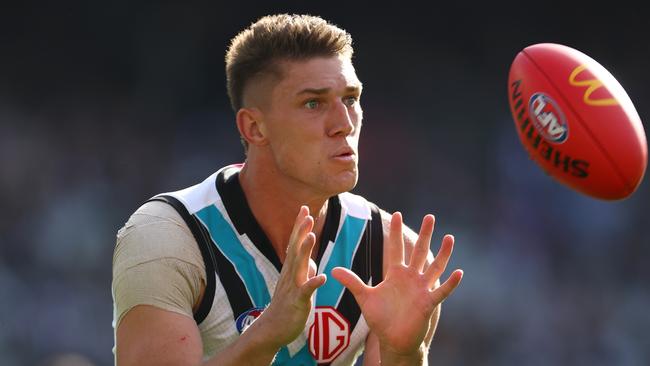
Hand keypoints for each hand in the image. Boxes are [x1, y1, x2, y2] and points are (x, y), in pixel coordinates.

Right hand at [254, 206, 325, 348]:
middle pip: (295, 249)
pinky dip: (313, 284)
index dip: (299, 227)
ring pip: (299, 266)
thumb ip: (304, 271)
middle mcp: (290, 274)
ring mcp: (292, 287)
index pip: (295, 243)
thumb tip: (312, 262)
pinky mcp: (297, 302)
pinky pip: (305, 292)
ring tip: (312, 236)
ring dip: (305, 251)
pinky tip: (321, 277)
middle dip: (301, 232)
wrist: (272, 328)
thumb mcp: (298, 285)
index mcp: (291, 268)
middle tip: (307, 214)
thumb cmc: (287, 305)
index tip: (304, 208)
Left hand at [332, 212, 462, 357]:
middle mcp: (411, 278)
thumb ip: (352, 282)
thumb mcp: (365, 298)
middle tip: (430, 216)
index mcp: (396, 274)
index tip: (397, 213)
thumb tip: (332, 271)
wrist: (393, 340)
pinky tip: (458, 272)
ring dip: (442, 254)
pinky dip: (450, 283)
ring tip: (449, 238)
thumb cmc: (381, 318)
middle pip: (419, 252)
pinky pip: (441, 292)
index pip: (396, 248)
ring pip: (434, 268)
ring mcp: (421, 290)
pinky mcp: (428, 304)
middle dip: (424, 234)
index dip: (396, 232)